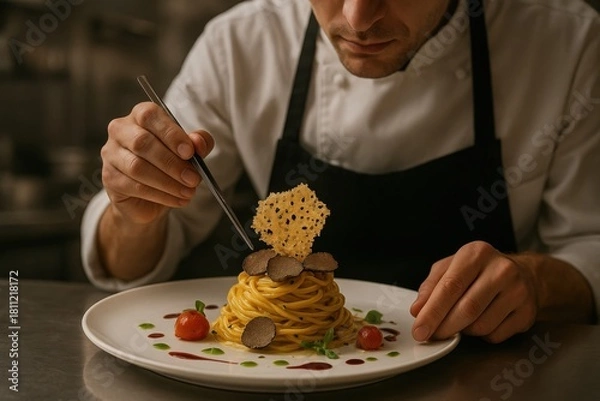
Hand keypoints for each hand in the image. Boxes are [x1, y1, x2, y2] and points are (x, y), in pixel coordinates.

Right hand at [102, 102, 213, 224]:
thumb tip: (198, 142)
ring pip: (137, 167)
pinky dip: (160, 195)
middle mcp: (120, 130)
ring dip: (167, 182)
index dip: (171, 134)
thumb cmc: (169, 165)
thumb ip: (198, 142)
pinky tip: (177, 199)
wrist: (149, 197)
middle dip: (172, 163)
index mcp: (140, 116)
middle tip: (193, 178)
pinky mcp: (109, 177)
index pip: (150, 116)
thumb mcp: (190, 151)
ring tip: (188, 191)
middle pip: (142, 143)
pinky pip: (134, 186)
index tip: (189, 152)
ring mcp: (111, 154)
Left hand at [410, 241, 538, 342]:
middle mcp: (500, 269)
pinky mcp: (527, 312)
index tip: (419, 329)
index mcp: (476, 254)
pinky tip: (480, 322)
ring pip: (481, 325)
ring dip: (462, 331)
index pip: (450, 286)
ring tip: (458, 321)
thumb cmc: (479, 271)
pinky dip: (480, 336)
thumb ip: (431, 286)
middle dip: (444, 327)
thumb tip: (417, 310)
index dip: (432, 311)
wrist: (523, 274)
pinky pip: (495, 335)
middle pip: (467, 308)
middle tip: (430, 336)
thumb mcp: (451, 267)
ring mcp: (518, 291)